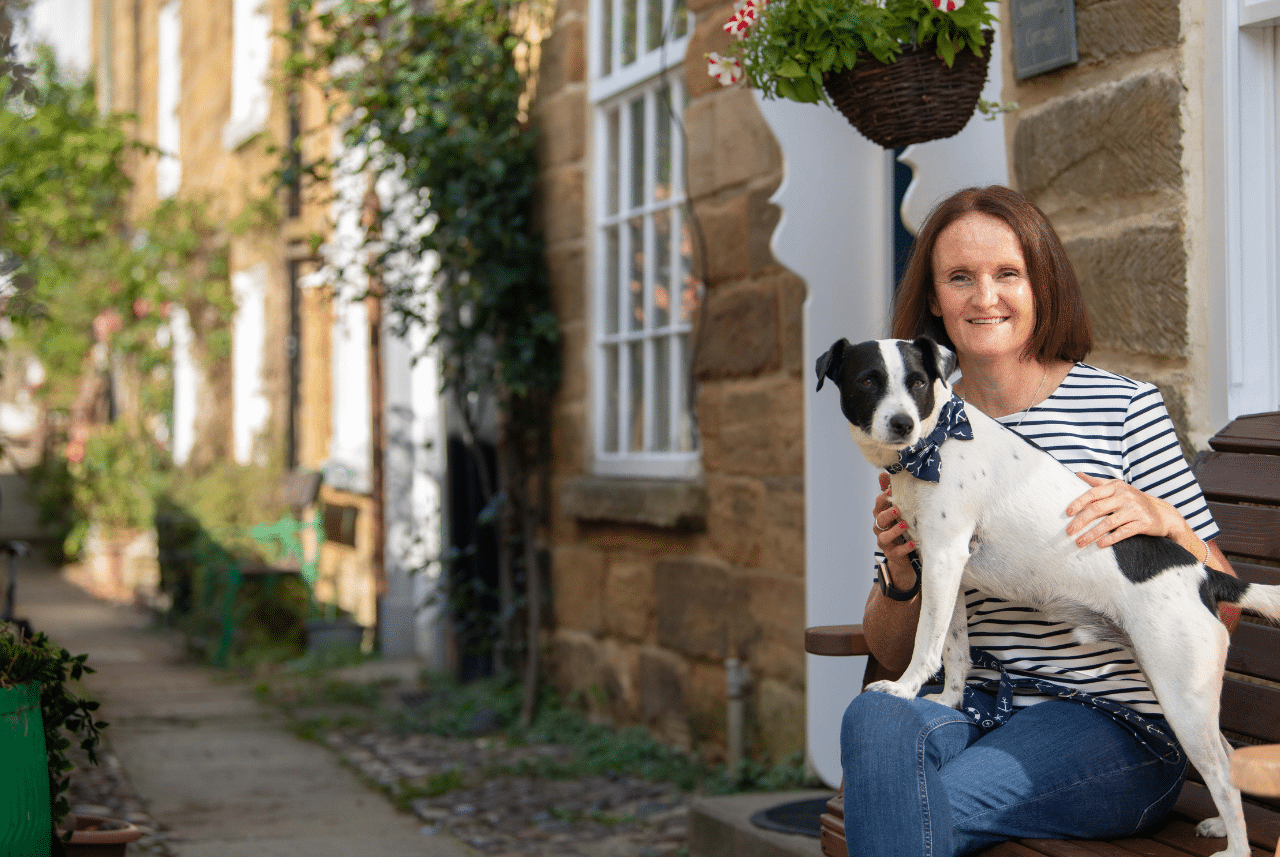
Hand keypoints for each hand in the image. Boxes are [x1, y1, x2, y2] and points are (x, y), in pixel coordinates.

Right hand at [873, 472, 915, 588]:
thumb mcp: (896, 508)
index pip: (879, 504)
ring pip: (883, 537)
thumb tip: (883, 472)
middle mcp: (880, 527)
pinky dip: (903, 548)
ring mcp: (885, 542)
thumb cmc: (899, 524)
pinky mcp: (892, 554)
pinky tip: (911, 543)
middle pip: (879, 519)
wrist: (903, 552)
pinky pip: (896, 552)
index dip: (883, 499)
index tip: (890, 492)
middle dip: (887, 514)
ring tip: (904, 525)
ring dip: (893, 531)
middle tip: (898, 509)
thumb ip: (889, 491)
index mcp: (881, 514)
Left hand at [1065, 473, 1182, 548]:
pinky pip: (1123, 532)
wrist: (1164, 514)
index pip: (1092, 493)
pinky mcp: (1143, 523)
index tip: (1067, 513)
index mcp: (1116, 487)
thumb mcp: (1118, 488)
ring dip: (1092, 534)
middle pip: (1097, 508)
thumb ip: (1098, 482)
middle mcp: (1125, 496)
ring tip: (1079, 542)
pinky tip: (1099, 545)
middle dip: (1081, 521)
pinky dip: (1110, 539)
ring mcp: (1134, 510)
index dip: (1078, 503)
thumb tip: (1078, 474)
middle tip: (1068, 531)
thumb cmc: (1134, 501)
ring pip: (1108, 523)